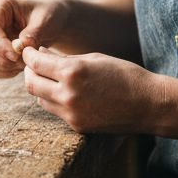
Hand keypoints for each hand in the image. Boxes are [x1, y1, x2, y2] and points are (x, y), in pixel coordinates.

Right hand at [0, 0, 72, 78]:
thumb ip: (34, 33)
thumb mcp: (46, 20)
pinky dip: (0, 72)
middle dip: (3, 60)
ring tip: (23, 64)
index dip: (0, 46)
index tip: (16, 57)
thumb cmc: (47, 16)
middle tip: (25, 63)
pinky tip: (17, 68)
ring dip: (2, 68)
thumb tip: (20, 46)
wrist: (47, 23)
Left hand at [21, 46, 160, 133]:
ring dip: (41, 87)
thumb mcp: (93, 58)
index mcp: (72, 72)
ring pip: (40, 99)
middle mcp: (67, 94)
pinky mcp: (77, 126)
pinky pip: (56, 111)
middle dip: (29, 72)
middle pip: (31, 84)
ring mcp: (71, 113)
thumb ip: (64, 59)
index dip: (29, 55)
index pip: (36, 63)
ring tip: (51, 78)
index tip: (29, 51)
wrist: (148, 104)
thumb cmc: (124, 74)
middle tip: (34, 65)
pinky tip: (66, 92)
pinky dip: (55, 100)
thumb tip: (41, 55)